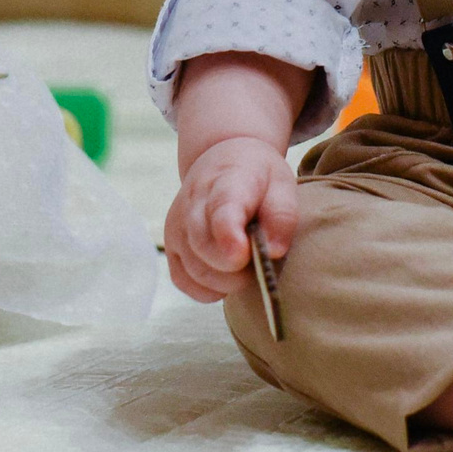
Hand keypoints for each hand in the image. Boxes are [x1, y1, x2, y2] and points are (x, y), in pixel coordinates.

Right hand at [163, 135, 297, 303]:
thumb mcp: (281, 184)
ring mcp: (176, 225)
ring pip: (196, 270)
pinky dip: (208, 289)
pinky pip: (184, 281)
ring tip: (246, 264)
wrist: (221, 162)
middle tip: (259, 261)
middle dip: (237, 270)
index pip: (221, 209)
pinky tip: (225, 275)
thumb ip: (282, 216)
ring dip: (226, 281)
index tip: (241, 256)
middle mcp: (193, 202)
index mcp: (226, 180)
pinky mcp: (170, 246)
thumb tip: (274, 251)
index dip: (228, 236)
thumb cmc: (257, 178)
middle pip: (205, 248)